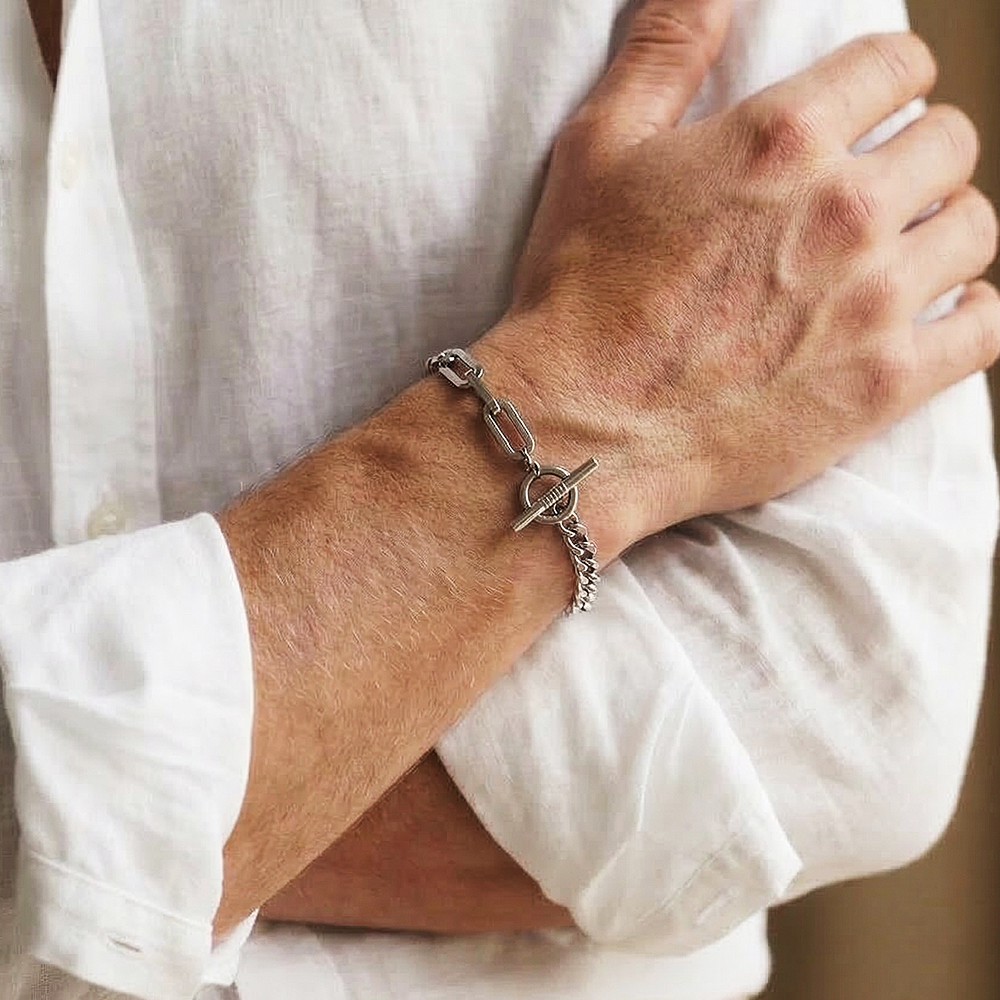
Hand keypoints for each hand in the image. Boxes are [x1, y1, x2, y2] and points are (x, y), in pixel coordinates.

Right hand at [479, 7, 999, 554]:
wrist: (582, 426)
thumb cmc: (579, 291)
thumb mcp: (598, 150)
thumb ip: (665, 53)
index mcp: (782, 137)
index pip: (897, 65)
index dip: (887, 79)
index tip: (872, 107)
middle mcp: (846, 209)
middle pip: (949, 141)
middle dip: (918, 152)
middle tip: (877, 189)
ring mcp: (874, 301)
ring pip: (975, 229)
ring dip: (944, 228)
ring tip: (902, 252)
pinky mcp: (885, 384)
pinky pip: (985, 328)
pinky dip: (969, 312)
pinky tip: (932, 314)